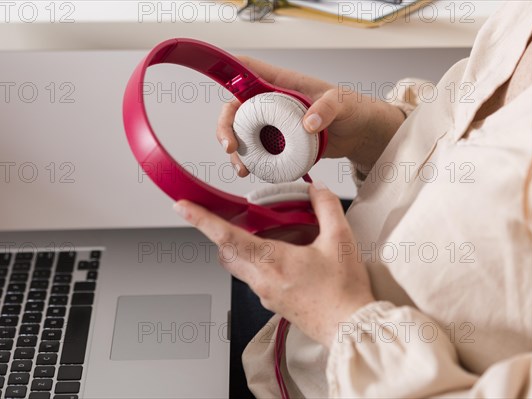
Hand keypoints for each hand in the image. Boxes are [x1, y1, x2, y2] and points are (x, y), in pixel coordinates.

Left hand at [173, 182, 374, 346]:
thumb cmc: (344, 291)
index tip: (181, 207)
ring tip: (266, 233)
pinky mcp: (272, 301)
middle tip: (230, 216)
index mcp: (271, 261)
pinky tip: (285, 255)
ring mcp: (264, 293)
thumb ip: (326, 208)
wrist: (350, 328)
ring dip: (241, 246)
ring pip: (238, 265)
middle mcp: (260, 279)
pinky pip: (253, 277)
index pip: (225, 236)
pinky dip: (258, 260)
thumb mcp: (340, 241)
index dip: (200, 219)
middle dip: (221, 232)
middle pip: (225, 251)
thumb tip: (316, 190)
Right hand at [217, 56, 404, 176]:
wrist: (360, 134)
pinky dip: (250, 161)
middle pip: (236, 108)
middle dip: (226, 127)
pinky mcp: (279, 142)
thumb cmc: (352, 109)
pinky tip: (252, 172)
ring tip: (242, 168)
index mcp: (282, 83)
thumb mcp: (342, 104)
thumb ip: (326, 108)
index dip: (230, 71)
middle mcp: (272, 102)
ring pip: (242, 133)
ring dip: (236, 150)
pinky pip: (257, 150)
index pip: (249, 70)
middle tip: (231, 146)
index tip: (220, 83)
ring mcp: (273, 123)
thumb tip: (307, 123)